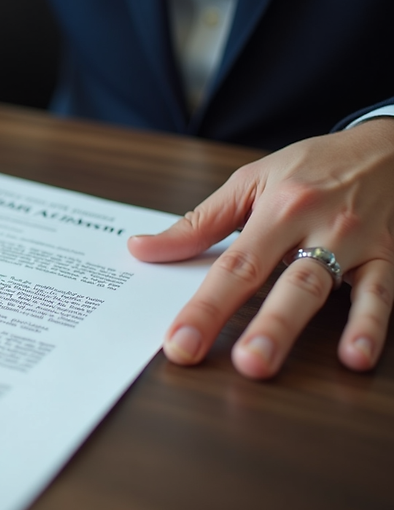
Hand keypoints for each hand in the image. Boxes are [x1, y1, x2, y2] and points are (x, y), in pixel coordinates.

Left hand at [128, 118, 393, 378]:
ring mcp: (354, 244)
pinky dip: (371, 325)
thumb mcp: (252, 181)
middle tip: (235, 363)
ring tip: (270, 361)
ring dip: (295, 327)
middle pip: (278, 281)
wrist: (390, 146)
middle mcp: (316, 225)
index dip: (206, 308)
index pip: (233, 266)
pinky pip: (381, 294)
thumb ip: (198, 223)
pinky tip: (357, 356)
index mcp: (277, 208)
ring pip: (322, 288)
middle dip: (255, 324)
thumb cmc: (314, 167)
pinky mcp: (388, 257)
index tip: (180, 343)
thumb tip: (141, 249)